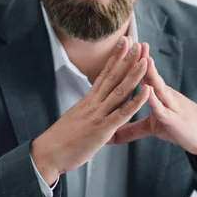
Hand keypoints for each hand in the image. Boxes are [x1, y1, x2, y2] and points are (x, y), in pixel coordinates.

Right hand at [31, 37, 150, 184]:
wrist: (48, 154)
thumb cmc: (61, 141)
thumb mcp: (76, 120)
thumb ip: (88, 112)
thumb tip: (92, 108)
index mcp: (88, 101)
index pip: (104, 74)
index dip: (114, 58)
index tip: (123, 43)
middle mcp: (94, 104)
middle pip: (113, 77)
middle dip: (126, 59)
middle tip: (137, 42)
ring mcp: (99, 115)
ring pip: (120, 91)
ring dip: (134, 75)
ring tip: (146, 60)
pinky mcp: (103, 129)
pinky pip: (123, 113)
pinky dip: (136, 102)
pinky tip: (147, 91)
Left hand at [110, 55, 196, 168]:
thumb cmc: (180, 130)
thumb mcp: (153, 129)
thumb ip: (132, 130)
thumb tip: (112, 135)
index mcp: (158, 95)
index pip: (144, 75)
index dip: (133, 62)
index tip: (123, 46)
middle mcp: (165, 96)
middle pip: (151, 75)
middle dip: (141, 59)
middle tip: (131, 41)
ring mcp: (170, 107)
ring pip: (158, 87)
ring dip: (150, 73)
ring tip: (143, 58)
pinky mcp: (174, 121)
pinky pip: (162, 109)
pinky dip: (155, 100)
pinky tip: (149, 90)